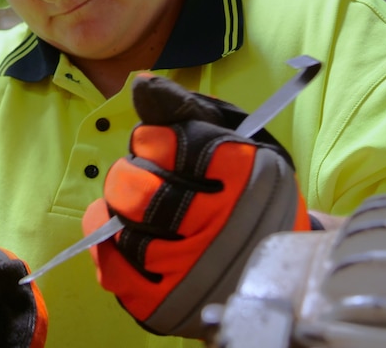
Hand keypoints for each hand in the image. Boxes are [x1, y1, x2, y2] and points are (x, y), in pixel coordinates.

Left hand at [82, 74, 311, 338]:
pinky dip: (110, 251)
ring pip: (121, 230)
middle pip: (133, 189)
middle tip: (150, 181)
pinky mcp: (166, 302)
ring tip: (146, 213)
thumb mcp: (229, 134)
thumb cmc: (245, 186)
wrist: (274, 261)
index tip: (168, 150)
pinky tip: (129, 238)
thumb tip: (140, 83)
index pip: (159, 143)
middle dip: (131, 178)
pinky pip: (113, 271)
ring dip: (123, 215)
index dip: (154, 142)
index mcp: (237, 169)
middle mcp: (216, 221)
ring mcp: (190, 267)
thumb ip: (184, 108)